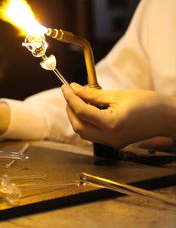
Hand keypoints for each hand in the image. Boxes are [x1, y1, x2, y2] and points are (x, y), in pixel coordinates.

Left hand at [61, 83, 175, 147]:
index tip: (64, 87)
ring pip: (83, 133)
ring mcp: (112, 143)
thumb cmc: (148, 104)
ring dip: (76, 117)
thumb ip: (93, 94)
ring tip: (78, 100)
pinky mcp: (114, 143)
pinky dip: (86, 122)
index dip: (70, 98)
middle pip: (78, 126)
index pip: (81, 111)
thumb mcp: (118, 95)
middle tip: (70, 94)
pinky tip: (88, 109)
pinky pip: (93, 135)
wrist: (168, 118)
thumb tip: (74, 89)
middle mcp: (110, 138)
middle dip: (70, 110)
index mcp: (112, 124)